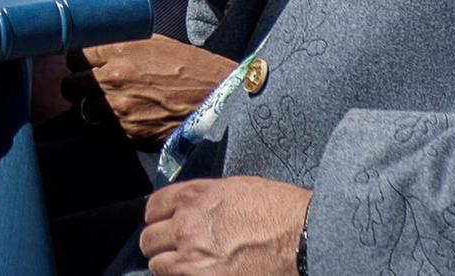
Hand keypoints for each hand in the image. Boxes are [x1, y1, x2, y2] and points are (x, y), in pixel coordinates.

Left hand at [60, 37, 237, 147]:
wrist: (218, 99)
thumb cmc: (190, 67)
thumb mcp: (156, 43)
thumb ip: (124, 45)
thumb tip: (99, 47)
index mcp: (119, 51)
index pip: (74, 56)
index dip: (78, 62)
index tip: (83, 65)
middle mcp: (114, 79)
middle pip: (70, 86)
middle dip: (77, 86)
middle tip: (87, 87)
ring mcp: (120, 109)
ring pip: (82, 111)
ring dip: (91, 108)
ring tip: (107, 105)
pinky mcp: (129, 133)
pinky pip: (104, 130)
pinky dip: (110, 126)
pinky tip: (126, 118)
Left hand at [139, 177, 309, 275]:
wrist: (304, 238)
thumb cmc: (280, 211)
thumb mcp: (236, 188)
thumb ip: (205, 198)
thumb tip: (191, 209)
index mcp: (193, 197)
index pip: (153, 208)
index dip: (159, 217)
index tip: (166, 224)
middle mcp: (186, 226)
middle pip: (149, 239)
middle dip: (161, 243)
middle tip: (175, 248)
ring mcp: (192, 258)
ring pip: (157, 265)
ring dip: (169, 265)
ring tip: (187, 266)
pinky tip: (199, 273)